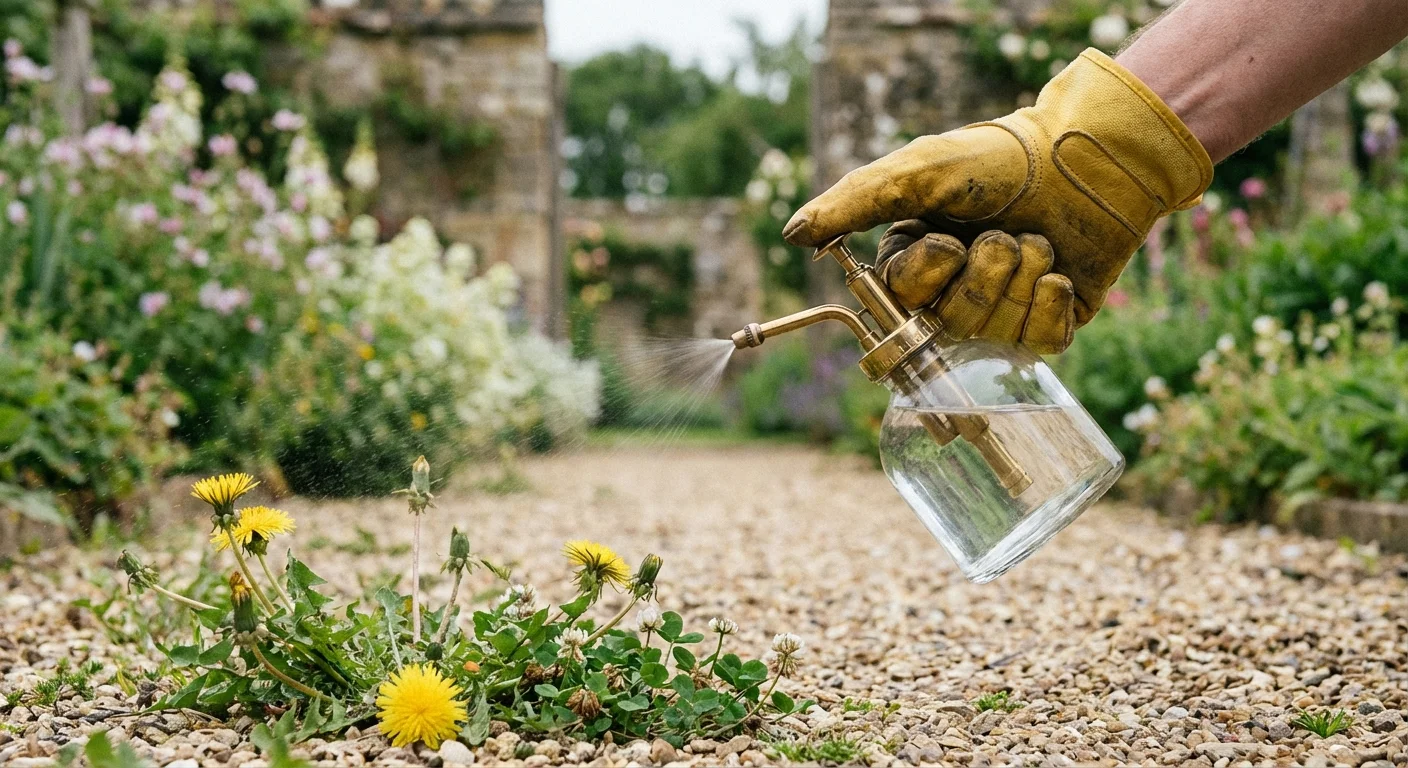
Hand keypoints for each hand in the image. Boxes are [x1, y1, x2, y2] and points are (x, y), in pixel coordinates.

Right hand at [784, 49, 1212, 345]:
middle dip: (982, 274)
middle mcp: (952, 295)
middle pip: (949, 323)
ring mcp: (1001, 316)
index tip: (946, 241)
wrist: (1086, 158)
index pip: (899, 302)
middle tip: (1001, 234)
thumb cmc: (998, 159)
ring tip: (1035, 240)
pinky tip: (1060, 273)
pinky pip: (1040, 343)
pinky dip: (1052, 302)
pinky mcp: (1049, 327)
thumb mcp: (918, 171)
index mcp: (914, 263)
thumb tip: (791, 234)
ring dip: (1021, 276)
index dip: (926, 276)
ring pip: (995, 333)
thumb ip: (853, 203)